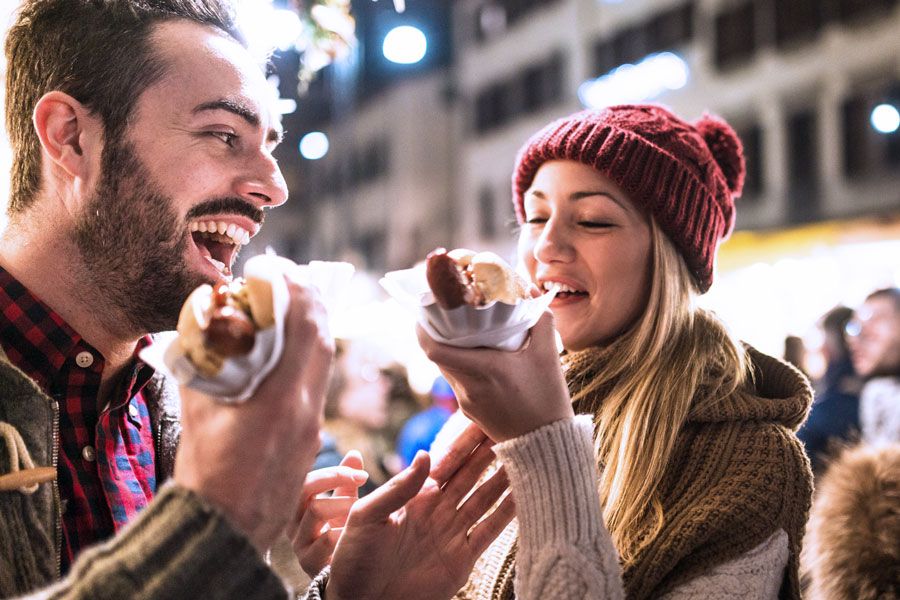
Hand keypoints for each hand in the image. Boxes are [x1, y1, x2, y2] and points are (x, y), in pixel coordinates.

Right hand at [174, 277, 333, 551]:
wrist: (224, 530)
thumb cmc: (203, 474)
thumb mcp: (196, 410)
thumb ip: (202, 361)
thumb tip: (201, 320)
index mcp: (282, 398)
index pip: (306, 329)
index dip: (299, 292)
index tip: (282, 271)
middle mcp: (307, 409)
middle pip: (323, 341)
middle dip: (311, 304)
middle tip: (290, 280)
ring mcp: (313, 426)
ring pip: (323, 363)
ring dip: (312, 328)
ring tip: (291, 306)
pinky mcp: (310, 438)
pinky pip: (316, 384)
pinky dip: (307, 357)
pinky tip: (288, 347)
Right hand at [288, 451, 367, 576]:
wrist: (348, 581)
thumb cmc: (344, 539)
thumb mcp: (347, 507)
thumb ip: (347, 482)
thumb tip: (354, 454)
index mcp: (303, 507)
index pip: (308, 479)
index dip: (333, 473)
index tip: (362, 474)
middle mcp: (297, 523)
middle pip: (304, 489)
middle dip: (334, 478)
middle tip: (359, 480)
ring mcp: (301, 543)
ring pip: (314, 510)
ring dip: (341, 505)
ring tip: (358, 511)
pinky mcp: (309, 562)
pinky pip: (323, 541)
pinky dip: (341, 534)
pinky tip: (352, 538)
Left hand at [326, 424, 513, 599]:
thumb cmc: (354, 560)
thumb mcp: (366, 517)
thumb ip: (397, 488)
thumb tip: (425, 454)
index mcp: (414, 495)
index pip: (445, 461)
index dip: (465, 441)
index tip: (484, 417)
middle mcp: (437, 510)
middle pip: (471, 475)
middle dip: (490, 452)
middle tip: (512, 426)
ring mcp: (452, 533)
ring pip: (485, 498)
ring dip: (504, 478)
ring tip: (526, 456)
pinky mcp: (462, 559)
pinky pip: (489, 531)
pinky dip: (507, 514)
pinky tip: (524, 496)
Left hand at [417, 311, 572, 441]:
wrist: (546, 445)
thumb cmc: (548, 399)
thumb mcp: (549, 353)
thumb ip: (540, 317)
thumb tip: (531, 290)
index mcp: (483, 370)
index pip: (434, 349)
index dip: (423, 328)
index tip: (426, 310)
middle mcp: (467, 387)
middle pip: (437, 355)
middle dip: (438, 332)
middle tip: (447, 312)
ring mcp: (465, 402)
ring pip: (446, 368)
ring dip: (449, 350)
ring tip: (463, 331)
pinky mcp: (469, 411)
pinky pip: (457, 381)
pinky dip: (461, 365)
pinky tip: (478, 356)